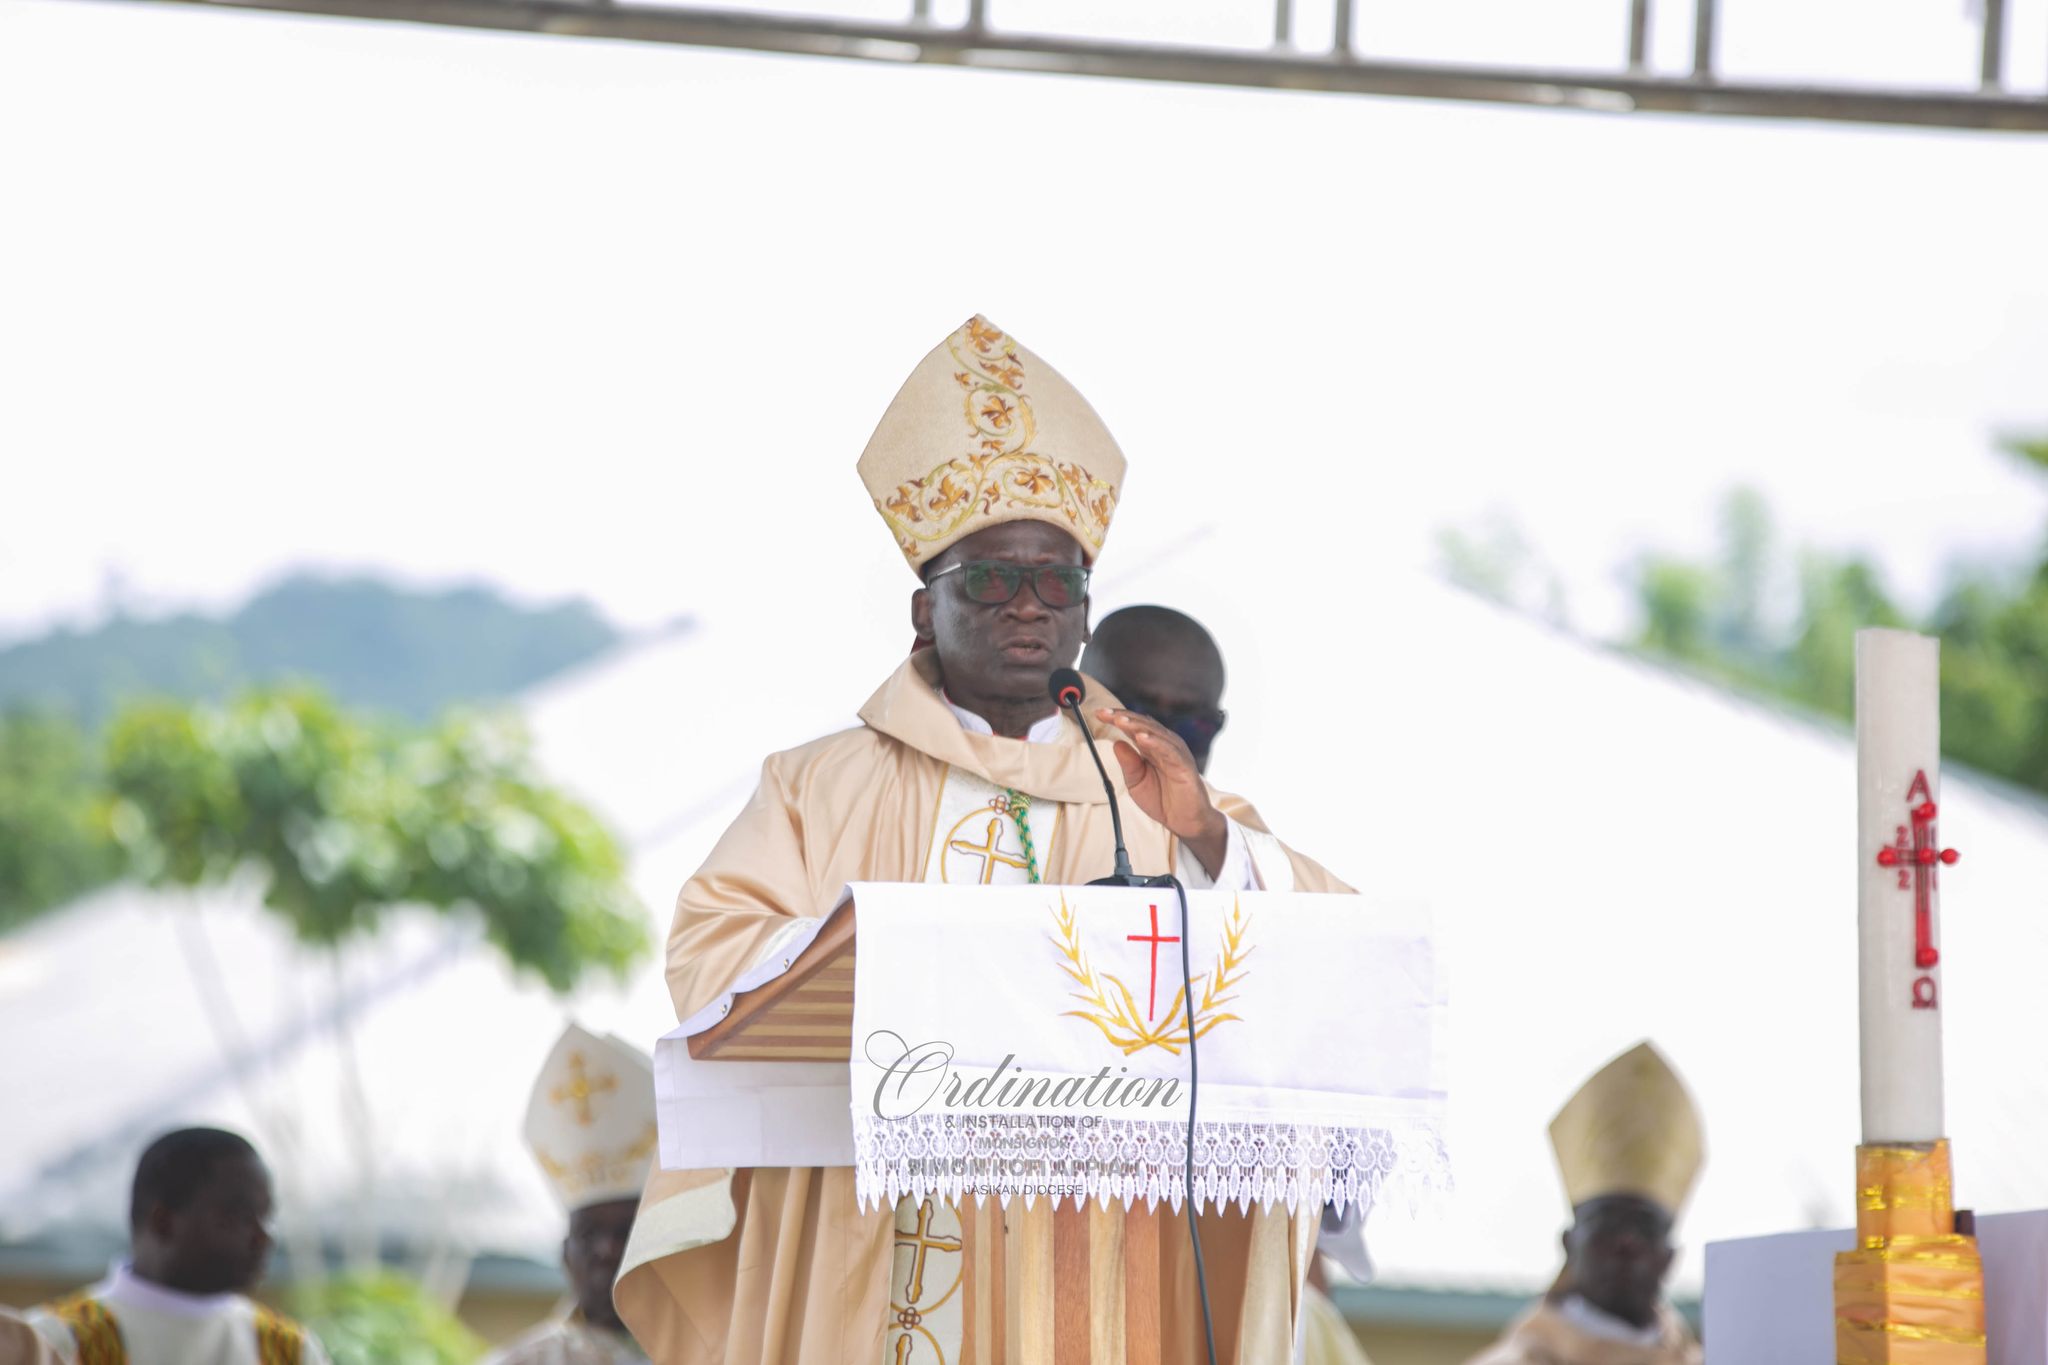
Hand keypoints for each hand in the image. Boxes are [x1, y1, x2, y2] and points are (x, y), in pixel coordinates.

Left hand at [1096, 707, 1228, 875]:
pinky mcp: (1184, 765)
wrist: (1185, 821)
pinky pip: (1169, 751)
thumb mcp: (1136, 782)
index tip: (1098, 713)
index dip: (1116, 719)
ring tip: (1120, 720)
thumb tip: (1116, 743)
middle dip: (1122, 717)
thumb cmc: (1162, 800)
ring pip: (1155, 733)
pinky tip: (1142, 737)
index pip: (1133, 727)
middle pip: (1142, 725)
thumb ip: (1128, 764)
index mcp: (1151, 747)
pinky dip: (1155, 742)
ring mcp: (1175, 753)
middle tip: (1105, 713)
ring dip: (1136, 725)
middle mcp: (1164, 745)